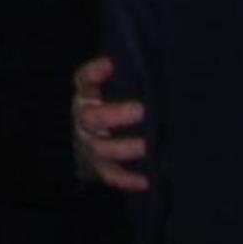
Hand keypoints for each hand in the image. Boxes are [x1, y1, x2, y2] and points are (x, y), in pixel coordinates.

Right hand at [71, 54, 148, 192]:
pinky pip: (108, 175)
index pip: (83, 80)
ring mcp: (88, 143)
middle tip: (139, 110)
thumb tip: (159, 62)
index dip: (94, 73)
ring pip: (98, 148)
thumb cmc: (114, 106)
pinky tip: (144, 180)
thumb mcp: (114, 89)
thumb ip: (129, 79)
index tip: (110, 65)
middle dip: (114, 115)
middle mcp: (83, 118)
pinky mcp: (97, 166)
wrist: (93, 140)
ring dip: (121, 148)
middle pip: (90, 117)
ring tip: (145, 146)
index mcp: (87, 95)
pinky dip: (125, 179)